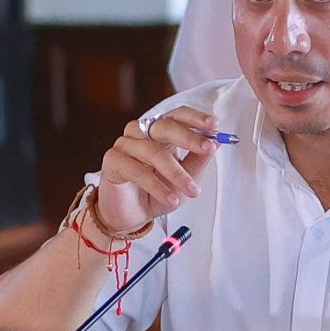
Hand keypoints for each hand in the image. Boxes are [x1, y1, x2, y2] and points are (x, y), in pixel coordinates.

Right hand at [97, 107, 219, 232]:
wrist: (133, 215)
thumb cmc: (158, 192)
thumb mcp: (186, 177)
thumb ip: (199, 160)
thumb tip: (217, 142)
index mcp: (160, 131)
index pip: (177, 115)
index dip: (195, 118)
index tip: (214, 125)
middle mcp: (141, 133)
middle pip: (164, 126)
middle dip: (189, 137)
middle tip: (207, 149)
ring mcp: (124, 145)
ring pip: (153, 151)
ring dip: (176, 172)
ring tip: (192, 191)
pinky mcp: (112, 161)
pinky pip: (137, 170)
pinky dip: (156, 186)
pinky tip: (170, 198)